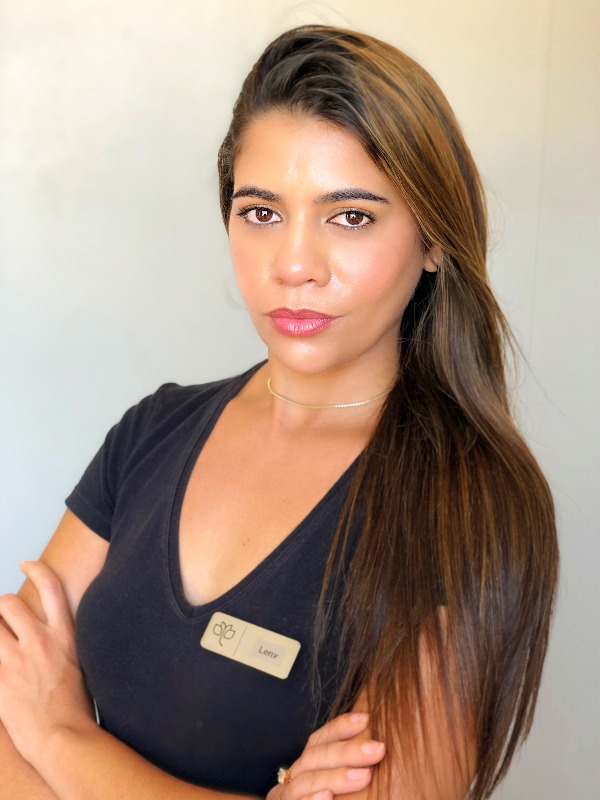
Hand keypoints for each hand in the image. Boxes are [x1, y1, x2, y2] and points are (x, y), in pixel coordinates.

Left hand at [0, 561, 94, 765]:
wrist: (63, 737)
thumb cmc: (76, 709)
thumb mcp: (81, 664)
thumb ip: (64, 643)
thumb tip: (53, 633)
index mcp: (64, 635)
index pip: (50, 587)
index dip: (36, 569)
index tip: (25, 564)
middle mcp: (39, 641)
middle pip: (8, 603)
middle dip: (1, 608)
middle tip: (2, 620)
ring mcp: (14, 660)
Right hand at [266, 712, 384, 799]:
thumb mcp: (344, 788)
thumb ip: (354, 770)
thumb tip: (384, 744)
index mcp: (306, 768)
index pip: (320, 740)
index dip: (341, 727)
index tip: (367, 718)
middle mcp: (291, 781)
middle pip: (315, 757)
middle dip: (347, 751)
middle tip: (378, 749)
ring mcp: (285, 799)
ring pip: (305, 781)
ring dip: (336, 778)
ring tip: (364, 776)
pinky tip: (327, 798)